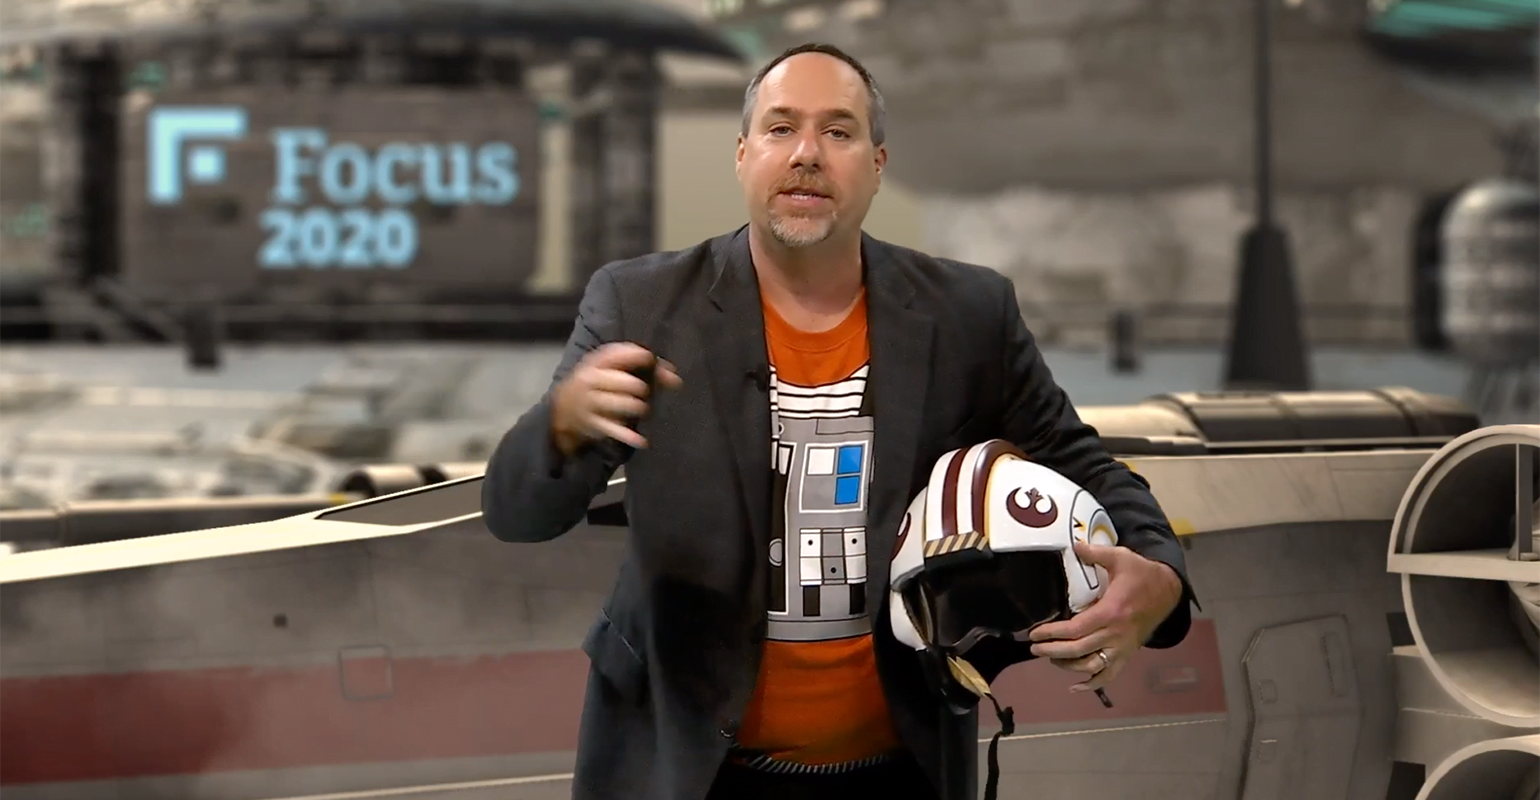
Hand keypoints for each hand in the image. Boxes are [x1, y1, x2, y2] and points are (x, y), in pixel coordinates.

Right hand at [551, 342, 681, 453]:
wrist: (564, 407)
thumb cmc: (598, 382)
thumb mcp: (611, 369)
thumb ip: (643, 368)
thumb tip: (676, 379)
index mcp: (596, 363)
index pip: (617, 355)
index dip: (639, 356)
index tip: (651, 361)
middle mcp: (591, 381)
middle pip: (623, 382)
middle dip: (640, 387)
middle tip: (644, 392)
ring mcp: (591, 404)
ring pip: (620, 404)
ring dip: (636, 407)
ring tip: (642, 409)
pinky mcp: (593, 424)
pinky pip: (614, 431)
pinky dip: (629, 437)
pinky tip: (642, 441)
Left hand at [1026, 542, 1183, 694]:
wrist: (1169, 590)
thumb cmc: (1142, 573)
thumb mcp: (1120, 557)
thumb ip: (1095, 553)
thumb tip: (1074, 546)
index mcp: (1111, 611)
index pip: (1075, 629)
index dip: (1053, 633)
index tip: (1035, 634)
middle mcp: (1116, 634)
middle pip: (1079, 650)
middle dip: (1053, 651)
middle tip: (1034, 648)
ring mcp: (1123, 647)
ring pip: (1092, 666)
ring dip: (1069, 666)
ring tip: (1051, 658)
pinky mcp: (1128, 653)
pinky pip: (1111, 674)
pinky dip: (1093, 684)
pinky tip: (1077, 686)